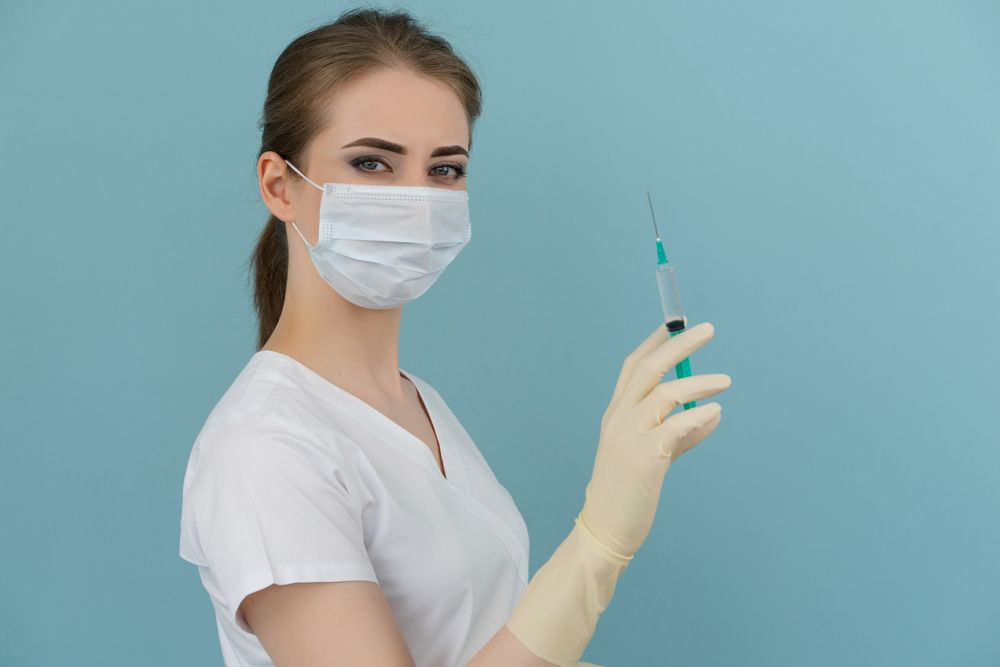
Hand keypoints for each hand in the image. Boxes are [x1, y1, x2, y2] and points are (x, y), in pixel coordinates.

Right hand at [578, 321, 730, 559]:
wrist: (606, 528)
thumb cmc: (628, 491)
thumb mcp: (653, 455)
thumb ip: (680, 433)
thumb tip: (713, 415)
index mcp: (616, 413)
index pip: (634, 366)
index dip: (656, 342)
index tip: (677, 325)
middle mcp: (619, 418)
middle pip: (650, 368)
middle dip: (680, 345)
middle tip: (708, 331)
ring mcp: (629, 436)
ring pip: (666, 393)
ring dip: (699, 383)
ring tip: (725, 382)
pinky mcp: (644, 458)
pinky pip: (676, 427)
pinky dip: (698, 415)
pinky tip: (715, 413)